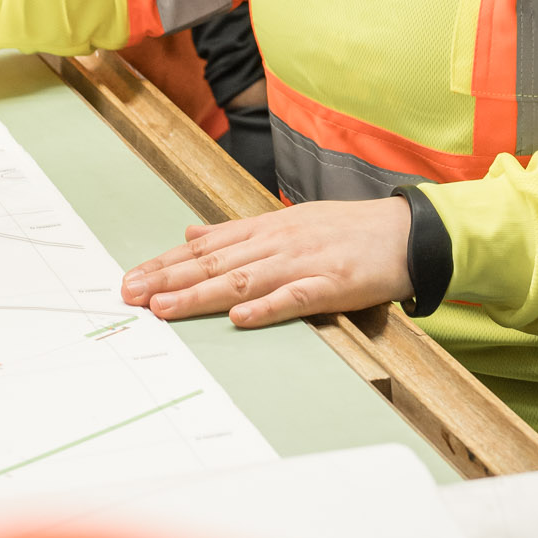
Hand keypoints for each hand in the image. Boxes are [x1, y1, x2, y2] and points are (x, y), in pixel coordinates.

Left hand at [122, 197, 411, 330]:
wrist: (406, 231)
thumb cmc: (346, 230)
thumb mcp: (286, 221)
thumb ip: (237, 232)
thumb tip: (190, 234)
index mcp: (266, 229)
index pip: (204, 247)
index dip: (166, 264)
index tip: (132, 278)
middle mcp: (278, 242)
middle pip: (215, 262)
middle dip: (169, 280)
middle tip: (131, 295)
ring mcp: (304, 262)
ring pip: (244, 278)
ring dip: (201, 294)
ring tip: (166, 308)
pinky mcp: (333, 283)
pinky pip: (296, 296)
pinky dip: (267, 307)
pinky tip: (240, 317)